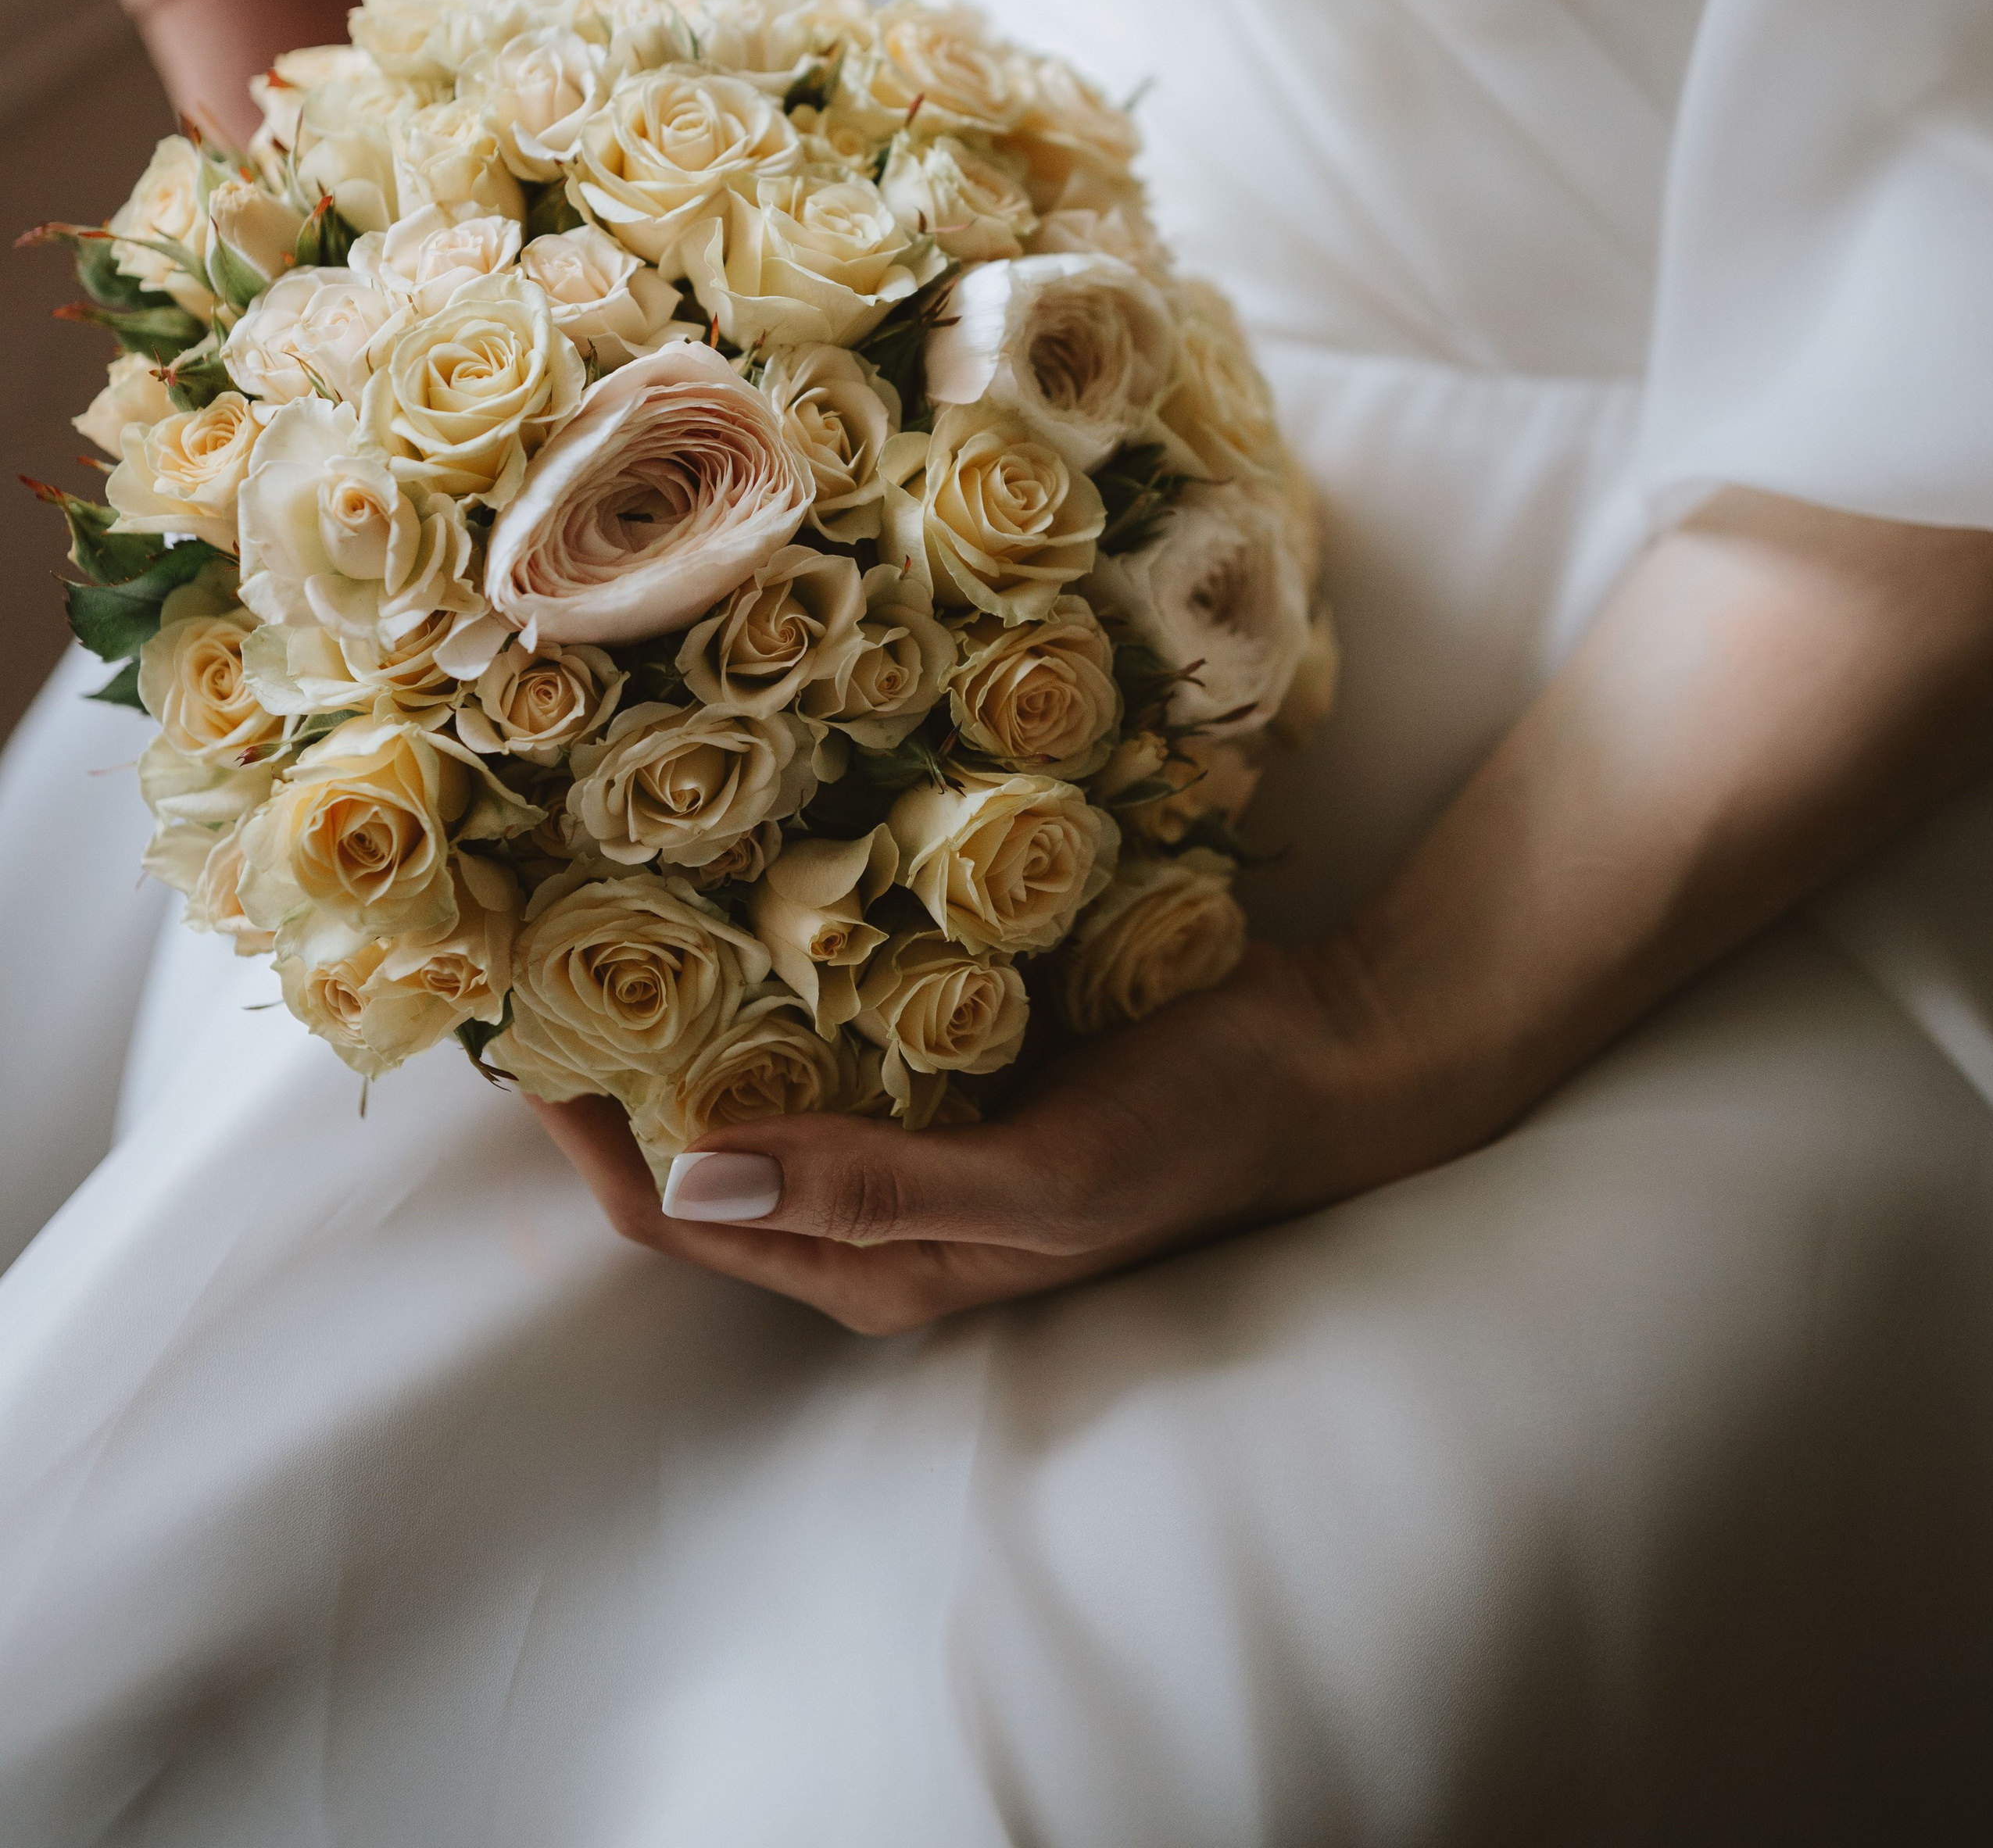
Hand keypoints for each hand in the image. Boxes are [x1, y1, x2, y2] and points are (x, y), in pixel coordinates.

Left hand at [526, 941, 1439, 1335]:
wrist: (1324, 1061)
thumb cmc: (1196, 1129)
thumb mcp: (1050, 1174)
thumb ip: (878, 1187)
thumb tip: (693, 1178)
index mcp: (878, 1267)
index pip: (674, 1212)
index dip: (579, 1131)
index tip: (510, 1021)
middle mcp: (870, 1211)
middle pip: (689, 1148)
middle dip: (602, 1061)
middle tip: (530, 933)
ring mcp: (906, 1133)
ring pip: (745, 1078)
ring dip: (671, 1004)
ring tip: (596, 892)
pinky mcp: (944, 1063)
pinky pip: (816, 1020)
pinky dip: (760, 966)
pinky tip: (734, 883)